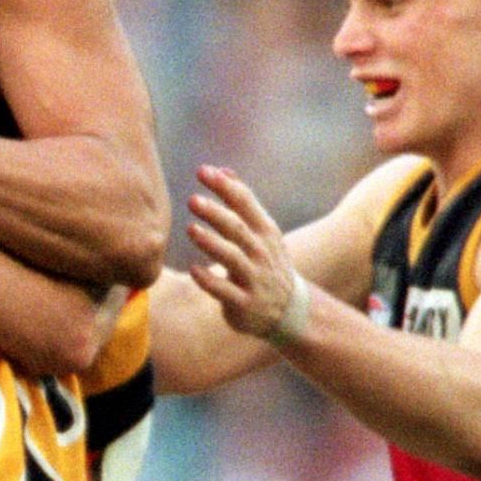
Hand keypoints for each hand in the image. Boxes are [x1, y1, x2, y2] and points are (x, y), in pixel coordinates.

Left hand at [187, 165, 307, 341]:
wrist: (289, 311)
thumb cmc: (267, 264)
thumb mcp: (263, 232)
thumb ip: (243, 203)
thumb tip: (222, 169)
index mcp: (265, 232)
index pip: (245, 203)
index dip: (225, 186)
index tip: (203, 171)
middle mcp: (261, 253)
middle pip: (237, 228)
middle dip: (216, 213)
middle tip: (192, 199)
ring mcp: (254, 279)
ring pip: (232, 258)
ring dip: (211, 243)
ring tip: (191, 229)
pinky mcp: (244, 303)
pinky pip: (224, 291)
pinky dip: (209, 280)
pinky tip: (194, 270)